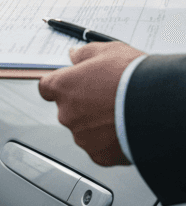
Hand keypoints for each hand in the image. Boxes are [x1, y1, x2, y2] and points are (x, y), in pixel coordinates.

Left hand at [37, 42, 144, 166]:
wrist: (158, 107)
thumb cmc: (132, 77)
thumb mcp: (106, 51)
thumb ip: (84, 54)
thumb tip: (73, 55)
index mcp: (62, 87)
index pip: (47, 87)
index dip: (62, 86)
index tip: (74, 85)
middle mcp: (66, 113)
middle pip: (68, 110)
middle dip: (84, 105)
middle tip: (107, 99)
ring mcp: (81, 136)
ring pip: (84, 130)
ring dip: (96, 125)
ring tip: (121, 115)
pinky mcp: (99, 155)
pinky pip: (100, 148)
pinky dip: (110, 143)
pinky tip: (125, 131)